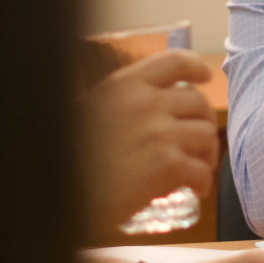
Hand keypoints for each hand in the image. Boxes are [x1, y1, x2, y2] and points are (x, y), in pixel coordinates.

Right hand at [81, 50, 216, 235]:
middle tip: (199, 143)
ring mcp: (159, 133)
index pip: (174, 62)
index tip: (204, 78)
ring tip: (197, 168)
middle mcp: (146, 103)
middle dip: (204, 122)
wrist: (56, 200)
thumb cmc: (69, 160)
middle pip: (198, 103)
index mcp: (125, 85)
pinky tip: (195, 190)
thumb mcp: (92, 112)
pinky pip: (202, 170)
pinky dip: (203, 182)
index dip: (194, 68)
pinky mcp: (168, 166)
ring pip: (206, 135)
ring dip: (207, 153)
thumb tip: (163, 101)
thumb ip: (125, 103)